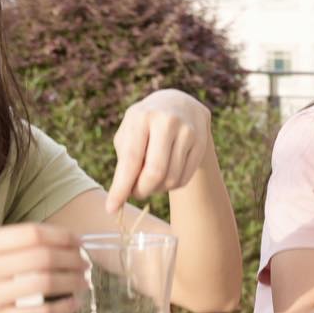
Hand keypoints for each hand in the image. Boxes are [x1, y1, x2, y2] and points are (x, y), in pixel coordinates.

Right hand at [0, 224, 86, 312]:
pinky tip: (74, 304)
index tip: (79, 242)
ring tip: (83, 282)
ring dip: (72, 282)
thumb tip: (59, 239)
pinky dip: (63, 308)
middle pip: (42, 257)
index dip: (63, 237)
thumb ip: (6, 244)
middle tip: (85, 263)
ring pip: (43, 284)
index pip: (31, 233)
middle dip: (72, 259)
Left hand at [106, 89, 214, 212]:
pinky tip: (166, 176)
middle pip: (155, 173)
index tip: (111, 208)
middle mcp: (167, 121)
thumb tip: (125, 193)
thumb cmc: (146, 123)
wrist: (180, 104)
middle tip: (135, 194)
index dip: (121, 187)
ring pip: (172, 179)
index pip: (131, 160)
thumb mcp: (130, 131)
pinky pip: (185, 178)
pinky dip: (172, 185)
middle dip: (142, 191)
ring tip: (150, 181)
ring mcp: (188, 132)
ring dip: (157, 189)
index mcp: (142, 116)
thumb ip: (126, 159)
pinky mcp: (202, 143)